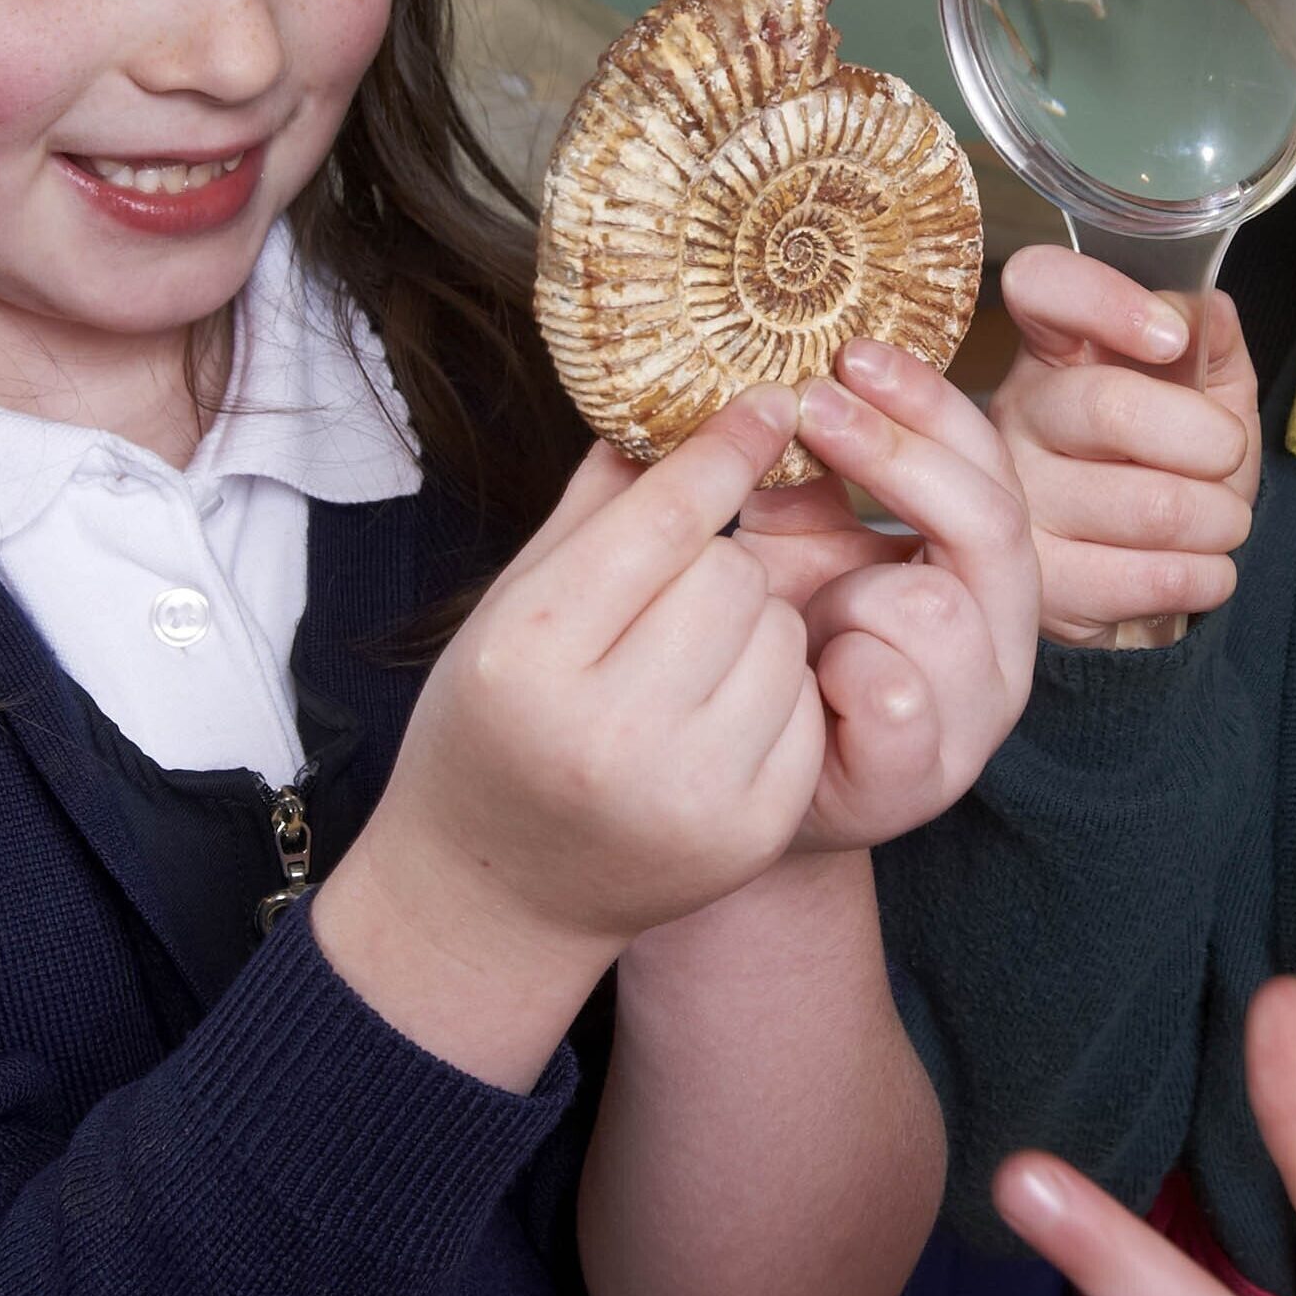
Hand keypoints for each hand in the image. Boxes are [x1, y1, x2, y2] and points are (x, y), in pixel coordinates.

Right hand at [314, 388, 825, 1085]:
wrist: (495, 893)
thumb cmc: (490, 729)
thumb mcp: (506, 608)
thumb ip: (592, 508)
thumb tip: (671, 408)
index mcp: (532, 656)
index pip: (662, 521)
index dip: (723, 451)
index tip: (767, 402)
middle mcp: (610, 730)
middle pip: (732, 575)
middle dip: (715, 563)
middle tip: (673, 596)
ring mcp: (688, 792)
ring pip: (778, 633)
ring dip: (749, 627)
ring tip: (689, 660)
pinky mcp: (749, 834)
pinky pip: (804, 706)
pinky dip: (774, 693)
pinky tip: (717, 716)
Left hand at [731, 339, 1037, 851]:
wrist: (739, 779)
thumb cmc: (774, 650)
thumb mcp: (790, 542)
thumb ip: (803, 474)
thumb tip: (769, 381)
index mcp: (981, 566)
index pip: (990, 462)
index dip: (928, 401)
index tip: (850, 354)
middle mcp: (1002, 635)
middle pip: (991, 520)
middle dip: (896, 455)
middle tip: (811, 408)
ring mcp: (972, 713)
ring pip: (939, 606)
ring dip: (852, 591)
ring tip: (803, 613)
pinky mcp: (926, 777)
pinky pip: (898, 697)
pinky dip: (843, 671)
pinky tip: (811, 670)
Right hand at [987, 245, 1260, 645]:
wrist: (1142, 572)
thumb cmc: (1171, 465)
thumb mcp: (1203, 389)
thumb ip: (1211, 339)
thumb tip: (1205, 313)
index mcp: (1051, 351)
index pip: (1040, 286)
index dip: (1106, 300)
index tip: (1171, 339)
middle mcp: (1015, 416)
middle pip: (1112, 408)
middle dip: (1210, 441)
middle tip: (1229, 459)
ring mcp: (1017, 503)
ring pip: (1152, 506)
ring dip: (1221, 519)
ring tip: (1218, 522)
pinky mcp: (1041, 585)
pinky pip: (1154, 579)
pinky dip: (1208, 575)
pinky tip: (1198, 568)